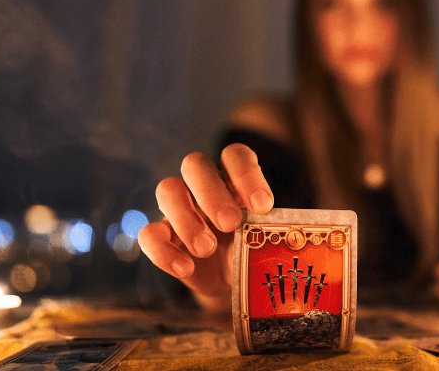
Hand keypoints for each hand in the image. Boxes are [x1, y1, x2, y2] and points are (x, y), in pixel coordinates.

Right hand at [138, 144, 273, 310]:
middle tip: (231, 223)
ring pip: (167, 189)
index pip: (235, 155)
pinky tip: (186, 269)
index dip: (247, 174)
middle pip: (195, 164)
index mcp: (234, 177)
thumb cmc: (253, 249)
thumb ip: (271, 234)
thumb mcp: (265, 240)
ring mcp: (178, 207)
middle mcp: (203, 185)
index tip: (263, 207)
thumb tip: (290, 238)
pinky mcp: (162, 235)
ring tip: (207, 249)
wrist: (232, 282)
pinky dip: (163, 251)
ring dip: (186, 219)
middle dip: (211, 192)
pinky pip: (148, 233)